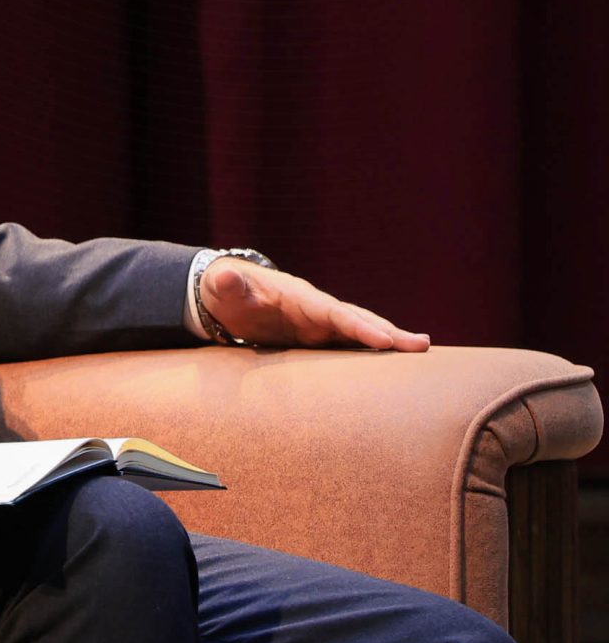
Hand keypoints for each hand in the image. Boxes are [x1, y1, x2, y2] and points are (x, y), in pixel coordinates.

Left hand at [200, 259, 429, 351]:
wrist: (226, 295)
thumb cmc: (225, 290)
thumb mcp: (222, 286)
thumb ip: (226, 283)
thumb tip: (223, 275)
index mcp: (299, 298)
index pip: (333, 313)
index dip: (358, 326)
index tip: (384, 339)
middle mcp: (317, 310)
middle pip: (357, 320)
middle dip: (388, 332)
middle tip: (422, 345)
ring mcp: (320, 325)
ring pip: (360, 333)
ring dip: (389, 343)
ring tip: (422, 351)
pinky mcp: (317, 339)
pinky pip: (348, 347)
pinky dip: (371, 354)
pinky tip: (394, 367)